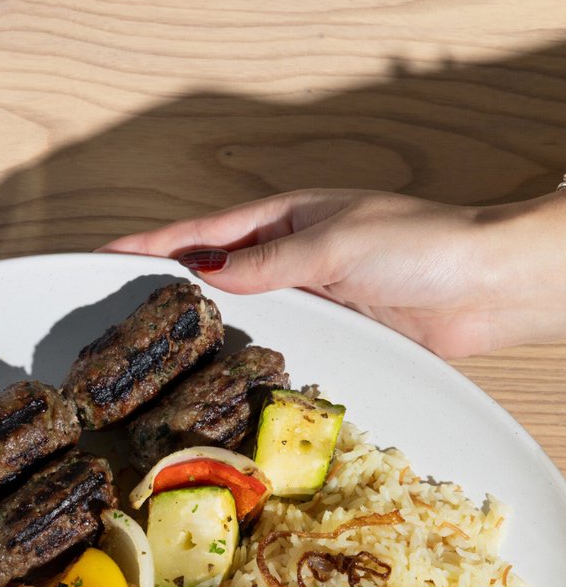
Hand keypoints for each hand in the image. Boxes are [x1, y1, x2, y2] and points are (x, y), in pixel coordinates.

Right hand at [102, 188, 565, 358]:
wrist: (482, 288)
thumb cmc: (420, 245)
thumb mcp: (334, 243)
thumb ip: (270, 263)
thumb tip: (210, 278)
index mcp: (285, 217)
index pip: (203, 232)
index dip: (152, 244)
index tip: (105, 255)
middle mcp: (289, 256)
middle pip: (212, 272)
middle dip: (164, 287)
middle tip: (114, 311)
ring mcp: (305, 295)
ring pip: (236, 312)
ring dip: (200, 327)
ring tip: (151, 348)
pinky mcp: (327, 331)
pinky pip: (272, 342)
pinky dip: (242, 353)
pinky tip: (215, 369)